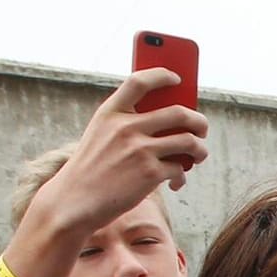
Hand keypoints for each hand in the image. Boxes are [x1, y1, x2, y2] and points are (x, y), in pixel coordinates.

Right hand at [24, 68, 209, 238]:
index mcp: (110, 113)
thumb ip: (128, 124)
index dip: (161, 75)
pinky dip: (181, 176)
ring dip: (200, 149)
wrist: (74, 202)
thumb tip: (173, 120)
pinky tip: (174, 182)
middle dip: (198, 121)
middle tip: (201, 129)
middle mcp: (126, 127)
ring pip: (189, 141)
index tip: (176, 78)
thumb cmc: (91, 169)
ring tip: (198, 155)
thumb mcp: (100, 136)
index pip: (139, 82)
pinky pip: (180, 169)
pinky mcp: (150, 173)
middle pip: (179, 112)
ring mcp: (139, 149)